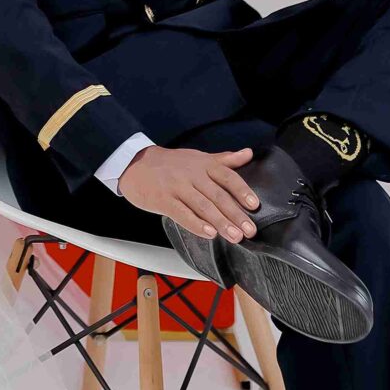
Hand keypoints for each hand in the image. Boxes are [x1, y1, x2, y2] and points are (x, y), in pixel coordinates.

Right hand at [116, 143, 259, 241]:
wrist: (135, 164)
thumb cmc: (171, 164)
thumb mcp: (198, 157)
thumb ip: (224, 159)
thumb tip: (249, 153)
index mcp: (203, 164)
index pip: (227, 176)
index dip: (241, 190)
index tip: (254, 205)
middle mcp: (192, 174)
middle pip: (217, 195)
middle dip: (235, 214)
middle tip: (249, 230)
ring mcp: (177, 187)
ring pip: (202, 206)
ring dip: (220, 222)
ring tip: (235, 236)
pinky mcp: (163, 200)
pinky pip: (182, 213)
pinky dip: (196, 224)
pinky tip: (209, 234)